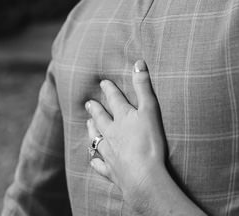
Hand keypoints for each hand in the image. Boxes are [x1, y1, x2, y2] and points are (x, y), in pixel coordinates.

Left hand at [86, 60, 169, 210]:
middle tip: (88, 103)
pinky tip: (94, 159)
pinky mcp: (111, 170)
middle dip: (95, 109)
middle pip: (101, 119)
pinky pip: (99, 164)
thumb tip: (138, 62)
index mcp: (122, 118)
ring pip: (96, 139)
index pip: (114, 100)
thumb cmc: (149, 142)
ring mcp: (109, 152)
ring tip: (88, 124)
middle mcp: (111, 133)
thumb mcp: (150, 110)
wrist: (143, 176)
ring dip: (92, 130)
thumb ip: (143, 86)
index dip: (109, 90)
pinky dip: (96, 160)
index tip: (103, 83)